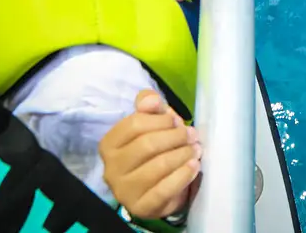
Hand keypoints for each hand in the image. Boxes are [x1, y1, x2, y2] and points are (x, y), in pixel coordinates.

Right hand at [99, 91, 200, 220]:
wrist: (158, 187)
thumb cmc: (154, 149)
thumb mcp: (151, 122)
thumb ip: (149, 106)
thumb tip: (151, 99)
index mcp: (109, 144)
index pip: (134, 124)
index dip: (161, 120)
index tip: (177, 121)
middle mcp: (111, 168)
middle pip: (147, 145)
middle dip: (175, 137)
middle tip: (192, 135)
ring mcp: (124, 190)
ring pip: (158, 167)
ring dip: (183, 154)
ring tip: (196, 149)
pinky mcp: (141, 207)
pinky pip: (164, 189)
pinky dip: (183, 175)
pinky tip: (194, 166)